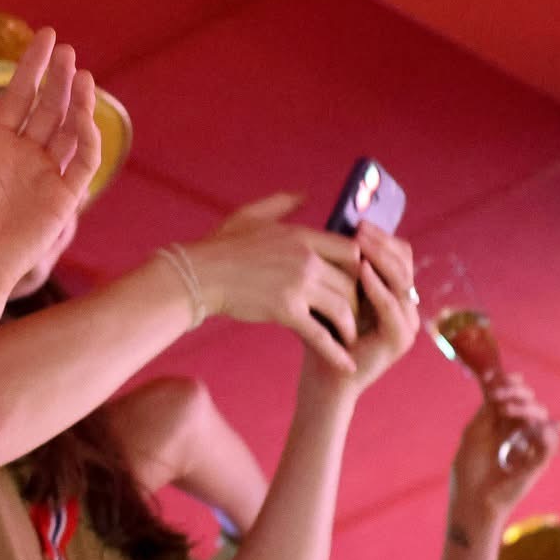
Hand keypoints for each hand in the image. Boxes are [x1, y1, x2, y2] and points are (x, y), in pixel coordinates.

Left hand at [0, 29, 98, 297]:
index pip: (20, 96)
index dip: (33, 68)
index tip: (44, 38)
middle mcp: (26, 154)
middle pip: (49, 107)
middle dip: (59, 78)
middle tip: (65, 49)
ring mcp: (47, 174)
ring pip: (71, 130)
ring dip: (78, 103)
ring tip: (81, 75)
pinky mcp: (63, 198)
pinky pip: (83, 164)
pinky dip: (87, 139)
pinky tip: (84, 119)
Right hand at [185, 193, 362, 368]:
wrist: (196, 275)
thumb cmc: (219, 246)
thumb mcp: (251, 215)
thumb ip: (282, 203)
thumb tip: (305, 195)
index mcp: (302, 236)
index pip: (351, 251)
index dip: (362, 269)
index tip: (359, 282)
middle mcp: (306, 258)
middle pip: (352, 282)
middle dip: (359, 302)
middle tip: (359, 315)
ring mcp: (297, 285)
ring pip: (342, 308)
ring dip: (350, 327)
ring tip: (350, 338)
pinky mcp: (285, 310)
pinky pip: (320, 334)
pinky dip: (336, 351)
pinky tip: (346, 365)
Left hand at [329, 221, 418, 390]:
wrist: (321, 377)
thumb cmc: (320, 333)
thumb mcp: (329, 292)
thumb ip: (338, 267)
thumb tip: (330, 228)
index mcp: (393, 293)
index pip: (399, 254)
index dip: (381, 236)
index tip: (358, 219)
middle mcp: (406, 306)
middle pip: (404, 263)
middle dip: (381, 242)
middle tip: (361, 226)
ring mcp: (407, 323)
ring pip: (401, 280)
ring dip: (380, 258)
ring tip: (360, 242)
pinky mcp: (400, 339)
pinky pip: (392, 306)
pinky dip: (378, 286)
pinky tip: (362, 271)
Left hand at [451, 373, 558, 536]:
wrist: (471, 499)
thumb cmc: (469, 469)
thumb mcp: (475, 433)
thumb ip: (488, 411)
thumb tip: (497, 385)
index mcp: (504, 424)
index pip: (517, 398)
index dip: (513, 384)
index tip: (503, 376)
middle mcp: (520, 433)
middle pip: (532, 404)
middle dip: (518, 393)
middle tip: (500, 395)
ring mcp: (530, 447)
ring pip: (543, 419)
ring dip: (526, 408)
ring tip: (505, 410)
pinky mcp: (537, 464)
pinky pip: (550, 445)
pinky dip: (546, 434)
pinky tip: (534, 429)